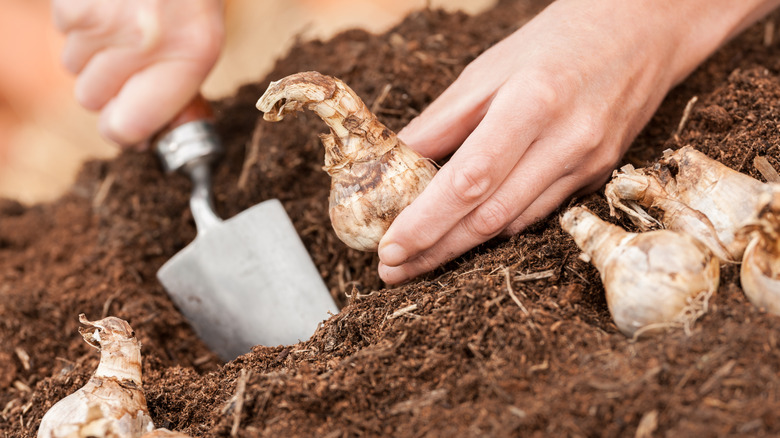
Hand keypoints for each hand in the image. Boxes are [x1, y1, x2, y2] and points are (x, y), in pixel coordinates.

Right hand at [52, 0, 223, 146]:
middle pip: (92, 99)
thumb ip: (170, 88)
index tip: (124, 124)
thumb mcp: (200, 41)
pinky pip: (62, 30)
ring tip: (122, 20)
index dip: (121, 129)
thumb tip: (129, 130)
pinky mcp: (75, 2)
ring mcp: (107, 19)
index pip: (129, 127)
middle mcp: (147, 42)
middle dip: (106, 84)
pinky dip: (79, 21)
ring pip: (73, 65)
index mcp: (190, 57)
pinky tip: (106, 2)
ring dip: (92, 51)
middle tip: (127, 58)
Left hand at [377, 0, 778, 283]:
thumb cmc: (554, 43)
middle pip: (490, 216)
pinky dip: (495, 231)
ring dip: (460, 249)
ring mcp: (587, 164)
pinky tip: (464, 237)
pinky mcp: (596, 177)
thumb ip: (440, 121)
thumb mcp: (487, 70)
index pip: (470, 179)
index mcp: (531, 103)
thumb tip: (393, 162)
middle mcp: (565, 141)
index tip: (390, 246)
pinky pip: (537, 215)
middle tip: (392, 270)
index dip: (427, 220)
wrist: (639, 32)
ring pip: (513, 224)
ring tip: (417, 261)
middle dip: (435, 250)